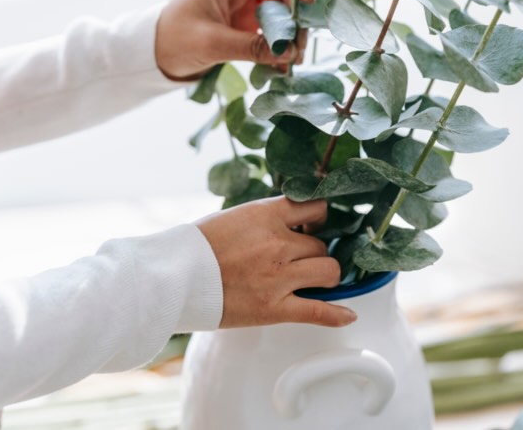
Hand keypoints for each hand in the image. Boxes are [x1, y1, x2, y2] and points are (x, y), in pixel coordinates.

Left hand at [155, 0, 313, 79]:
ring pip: (278, 15)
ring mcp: (242, 9)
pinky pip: (268, 35)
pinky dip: (277, 49)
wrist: (154, 57)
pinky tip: (283, 66)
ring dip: (288, 36)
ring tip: (294, 59)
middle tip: (301, 44)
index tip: (306, 2)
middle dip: (294, 17)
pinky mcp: (243, 29)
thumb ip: (251, 47)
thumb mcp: (212, 43)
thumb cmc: (174, 40)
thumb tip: (289, 53)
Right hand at [195, 197, 357, 327]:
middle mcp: (277, 244)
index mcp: (265, 216)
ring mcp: (278, 277)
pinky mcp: (275, 308)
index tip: (315, 224)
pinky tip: (348, 314)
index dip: (318, 217)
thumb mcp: (232, 217)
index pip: (314, 208)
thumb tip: (291, 221)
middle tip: (298, 260)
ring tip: (313, 279)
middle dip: (313, 252)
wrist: (174, 278)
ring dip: (324, 275)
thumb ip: (264, 219)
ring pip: (329, 271)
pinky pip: (318, 311)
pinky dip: (337, 314)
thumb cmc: (196, 247)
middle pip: (320, 245)